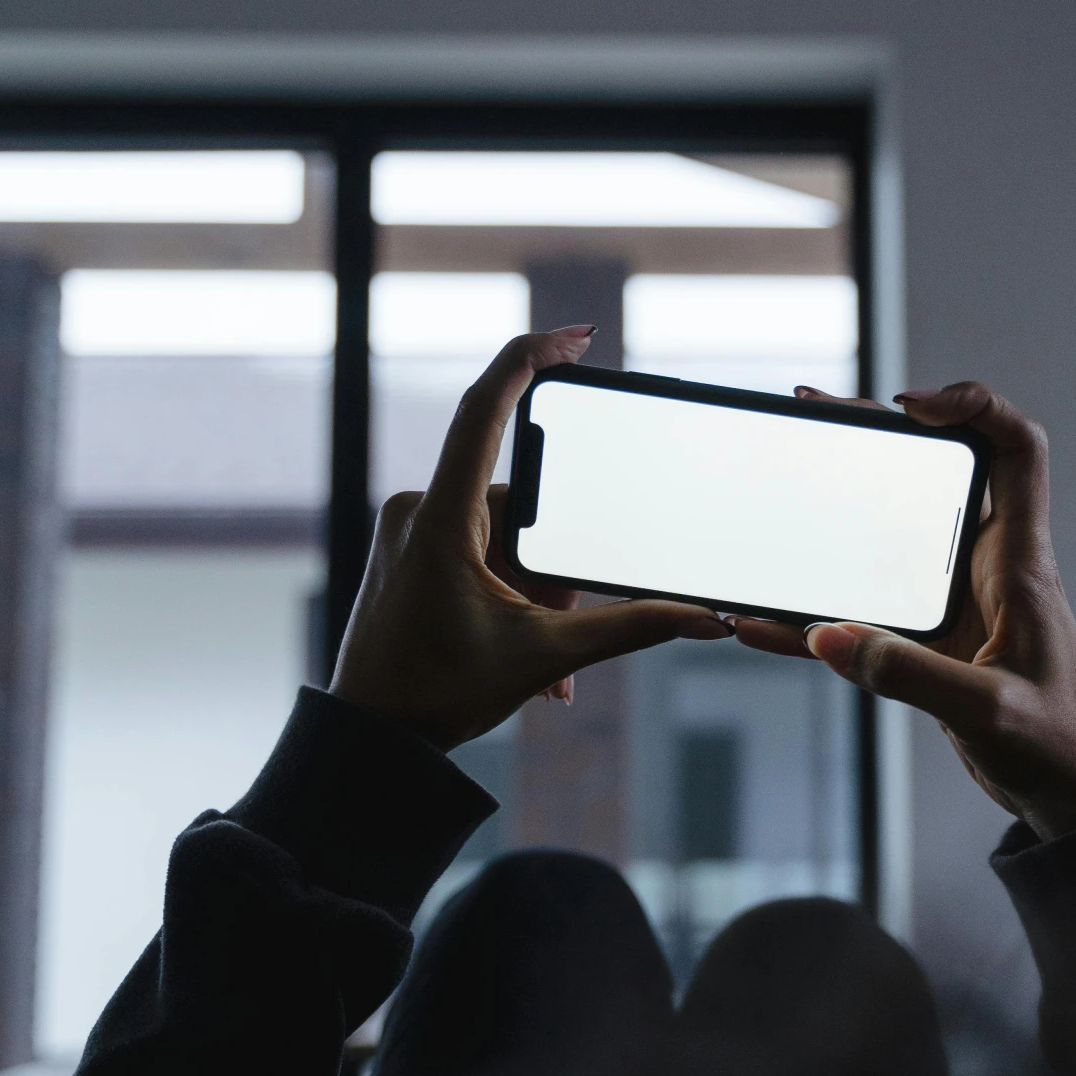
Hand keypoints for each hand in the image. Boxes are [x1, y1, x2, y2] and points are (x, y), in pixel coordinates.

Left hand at [330, 327, 733, 750]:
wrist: (369, 740)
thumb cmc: (438, 696)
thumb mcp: (546, 657)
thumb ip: (631, 628)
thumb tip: (705, 617)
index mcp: (443, 519)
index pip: (486, 409)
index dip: (530, 356)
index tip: (574, 335)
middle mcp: (419, 509)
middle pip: (524, 506)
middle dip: (555, 568)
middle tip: (556, 627)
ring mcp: (411, 528)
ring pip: (507, 535)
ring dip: (536, 592)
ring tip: (540, 666)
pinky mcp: (410, 547)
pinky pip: (480, 548)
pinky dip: (511, 592)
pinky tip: (516, 649)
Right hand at [733, 383, 1075, 841]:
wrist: (1074, 802)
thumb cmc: (1062, 747)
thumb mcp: (989, 711)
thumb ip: (909, 674)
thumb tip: (826, 636)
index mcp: (1018, 563)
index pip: (1017, 449)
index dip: (971, 408)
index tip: (910, 409)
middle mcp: (987, 567)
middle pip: (939, 471)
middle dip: (879, 435)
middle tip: (818, 415)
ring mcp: (956, 602)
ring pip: (894, 531)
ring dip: (843, 504)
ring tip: (788, 470)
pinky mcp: (931, 643)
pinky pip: (866, 612)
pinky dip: (820, 612)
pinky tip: (770, 620)